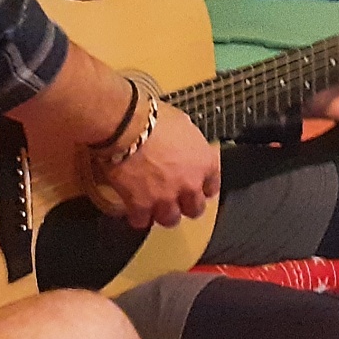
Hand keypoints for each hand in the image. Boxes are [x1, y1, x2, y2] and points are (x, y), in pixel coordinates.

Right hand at [96, 100, 220, 228]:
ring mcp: (166, 197)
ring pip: (170, 219)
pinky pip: (141, 221)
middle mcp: (189, 184)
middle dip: (185, 205)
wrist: (126, 126)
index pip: (212, 185)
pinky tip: (133, 209)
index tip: (197, 187)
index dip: (202, 187)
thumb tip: (182, 144)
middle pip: (195, 209)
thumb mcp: (182, 124)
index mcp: (204, 162)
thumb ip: (188, 143)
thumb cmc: (152, 118)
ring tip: (154, 206)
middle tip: (175, 199)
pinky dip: (137, 216)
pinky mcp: (141, 205)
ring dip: (162, 213)